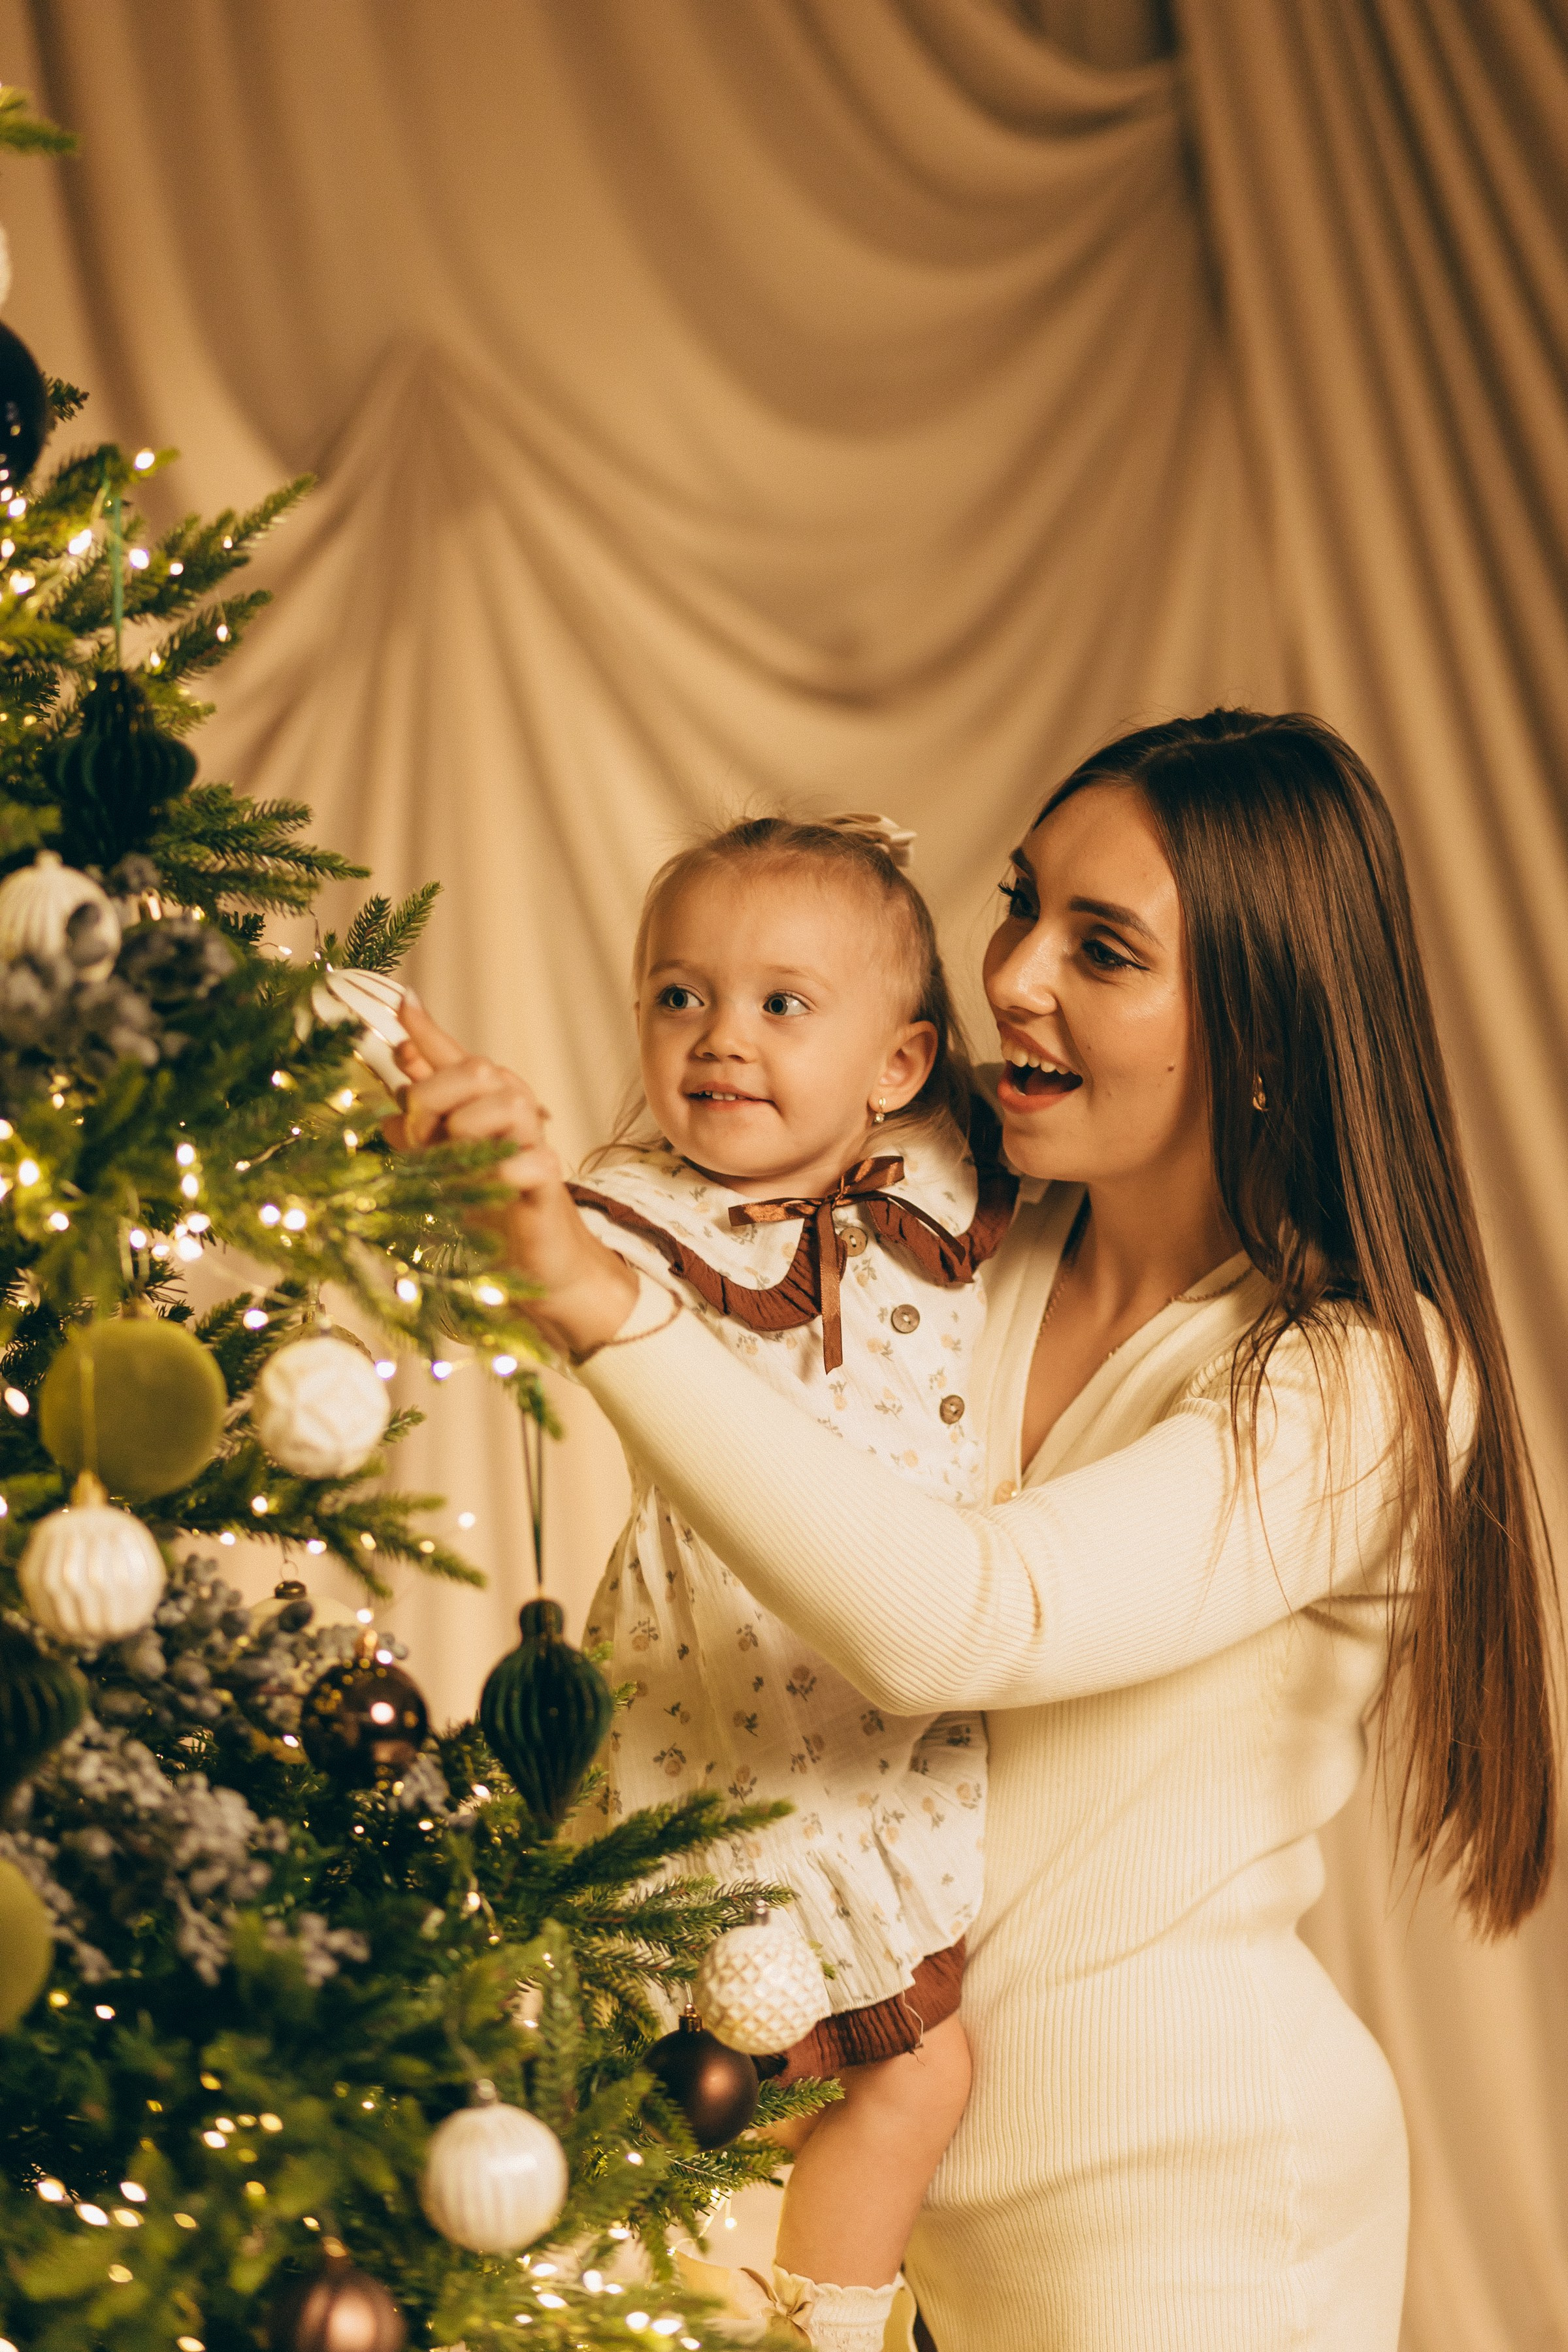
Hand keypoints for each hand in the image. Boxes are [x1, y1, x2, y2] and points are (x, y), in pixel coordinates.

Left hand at [384, 1001, 637, 1354]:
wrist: (535, 1260)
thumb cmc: (487, 1203)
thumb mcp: (442, 1156)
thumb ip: (423, 1115)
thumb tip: (396, 1066)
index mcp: (484, 1106)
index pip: (457, 1056)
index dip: (428, 1030)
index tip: (401, 1002)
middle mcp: (513, 1116)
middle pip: (482, 1069)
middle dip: (437, 1094)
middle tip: (418, 1133)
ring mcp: (534, 1146)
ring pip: (510, 1103)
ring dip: (469, 1128)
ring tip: (454, 1161)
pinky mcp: (549, 1184)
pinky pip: (532, 1160)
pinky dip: (502, 1170)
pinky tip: (487, 1183)